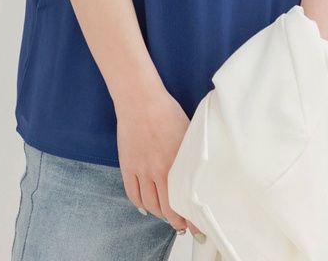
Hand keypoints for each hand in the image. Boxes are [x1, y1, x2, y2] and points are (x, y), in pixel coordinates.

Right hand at [115, 85, 204, 239]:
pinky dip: (140, 205)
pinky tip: (147, 205)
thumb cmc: (167, 112)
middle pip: (167, 209)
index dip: (191, 219)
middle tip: (182, 225)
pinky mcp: (127, 166)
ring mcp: (141, 170)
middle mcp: (158, 171)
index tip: (197, 227)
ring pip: (150, 205)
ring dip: (159, 214)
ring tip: (166, 215)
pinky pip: (133, 194)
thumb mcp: (187, 134)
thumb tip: (200, 174)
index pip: (185, 201)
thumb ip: (192, 157)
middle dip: (176, 222)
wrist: (140, 100)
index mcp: (177, 163)